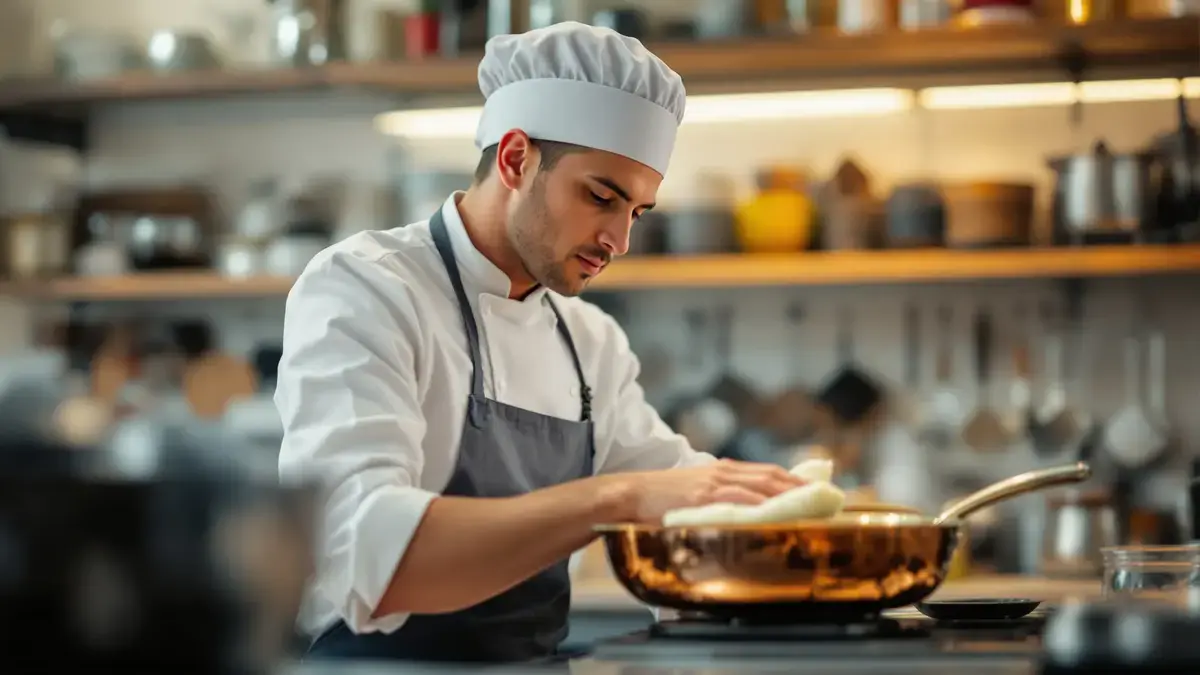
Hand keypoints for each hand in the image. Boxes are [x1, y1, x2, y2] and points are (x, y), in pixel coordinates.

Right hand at [613, 459, 806, 524]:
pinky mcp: (701, 498)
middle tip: (825, 500)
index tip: (816, 491)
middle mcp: (722, 473)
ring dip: (787, 498)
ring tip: (810, 509)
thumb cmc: (659, 496)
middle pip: (770, 477)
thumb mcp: (694, 489)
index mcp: (722, 469)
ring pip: (759, 487)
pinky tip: (774, 514)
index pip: (767, 472)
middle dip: (800, 489)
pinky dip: (758, 507)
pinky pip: (737, 501)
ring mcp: (712, 485)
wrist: (629, 494)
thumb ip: (719, 495)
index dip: (794, 480)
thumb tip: (743, 511)